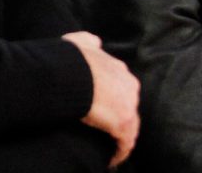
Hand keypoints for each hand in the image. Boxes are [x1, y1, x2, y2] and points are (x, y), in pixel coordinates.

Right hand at [63, 31, 140, 167]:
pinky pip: (126, 141)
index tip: (106, 111)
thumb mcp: (83, 42)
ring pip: (130, 126)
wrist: (71, 72)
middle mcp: (130, 86)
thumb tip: (95, 42)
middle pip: (128, 106)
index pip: (122, 89)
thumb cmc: (72, 59)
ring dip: (122, 138)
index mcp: (121, 71)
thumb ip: (91, 42)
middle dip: (120, 118)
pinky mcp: (124, 123)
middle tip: (108, 132)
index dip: (115, 101)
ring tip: (112, 150)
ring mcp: (129, 104)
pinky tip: (113, 159)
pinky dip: (120, 151)